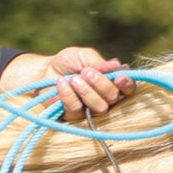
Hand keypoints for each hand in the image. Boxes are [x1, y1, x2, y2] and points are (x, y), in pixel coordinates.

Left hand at [0, 48, 133, 120]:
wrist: (44, 71)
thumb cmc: (68, 62)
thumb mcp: (83, 56)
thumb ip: (99, 62)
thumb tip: (116, 65)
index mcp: (112, 82)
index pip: (128, 88)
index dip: (127, 85)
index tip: (119, 78)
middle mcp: (105, 98)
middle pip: (113, 98)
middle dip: (100, 84)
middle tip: (86, 72)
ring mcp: (90, 110)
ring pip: (99, 108)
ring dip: (86, 91)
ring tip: (74, 78)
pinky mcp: (73, 116)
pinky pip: (77, 110)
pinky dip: (69, 95)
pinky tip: (62, 83)